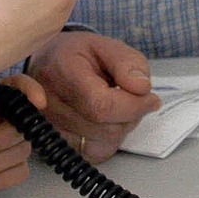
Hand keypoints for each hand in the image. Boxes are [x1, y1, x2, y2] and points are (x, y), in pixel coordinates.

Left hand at [0, 74, 46, 197]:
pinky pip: (18, 173)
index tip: (38, 102)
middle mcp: (2, 120)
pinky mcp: (4, 170)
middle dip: (2, 137)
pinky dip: (2, 177)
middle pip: (22, 127)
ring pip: (23, 152)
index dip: (31, 90)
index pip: (18, 86)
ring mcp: (6, 146)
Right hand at [26, 32, 160, 163]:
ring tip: (117, 105)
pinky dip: (109, 140)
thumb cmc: (77, 54)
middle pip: (105, 128)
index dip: (133, 106)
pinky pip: (95, 153)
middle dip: (131, 115)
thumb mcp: (106, 44)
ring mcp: (49, 129)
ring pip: (102, 144)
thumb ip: (128, 62)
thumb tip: (142, 88)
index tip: (151, 98)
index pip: (101, 105)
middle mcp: (48, 105)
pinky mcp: (56, 145)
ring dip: (121, 128)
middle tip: (134, 96)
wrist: (47, 64)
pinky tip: (105, 120)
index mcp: (61, 72)